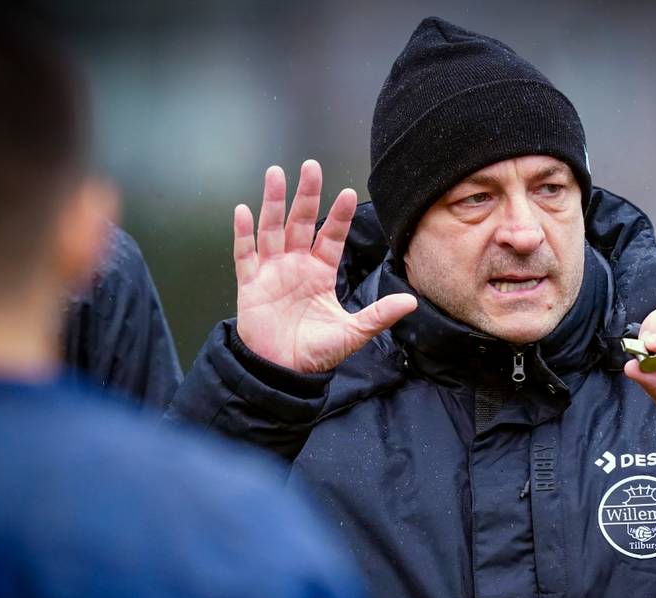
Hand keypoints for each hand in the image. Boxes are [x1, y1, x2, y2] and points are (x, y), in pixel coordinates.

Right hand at [233, 160, 416, 372]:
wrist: (282, 373)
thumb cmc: (315, 353)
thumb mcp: (352, 333)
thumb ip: (378, 314)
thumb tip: (411, 302)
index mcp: (320, 273)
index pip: (330, 237)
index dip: (338, 216)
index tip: (347, 193)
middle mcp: (295, 266)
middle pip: (300, 222)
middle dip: (306, 195)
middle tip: (311, 166)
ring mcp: (271, 272)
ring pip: (272, 229)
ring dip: (273, 202)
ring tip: (276, 174)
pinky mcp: (250, 285)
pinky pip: (245, 254)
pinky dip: (243, 233)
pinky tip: (244, 210)